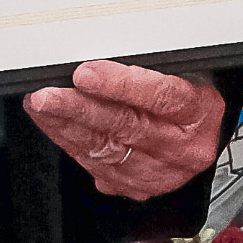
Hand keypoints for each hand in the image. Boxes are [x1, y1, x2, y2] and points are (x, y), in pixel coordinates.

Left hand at [23, 59, 223, 199]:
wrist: (200, 132)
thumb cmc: (187, 92)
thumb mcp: (183, 68)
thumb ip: (148, 64)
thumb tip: (97, 56)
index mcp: (200, 112)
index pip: (162, 97)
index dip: (121, 85)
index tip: (86, 74)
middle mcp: (184, 148)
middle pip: (127, 127)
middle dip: (80, 109)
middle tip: (48, 96)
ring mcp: (161, 172)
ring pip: (107, 150)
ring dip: (67, 127)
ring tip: (41, 107)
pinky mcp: (138, 186)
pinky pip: (97, 166)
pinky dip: (71, 143)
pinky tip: (54, 125)